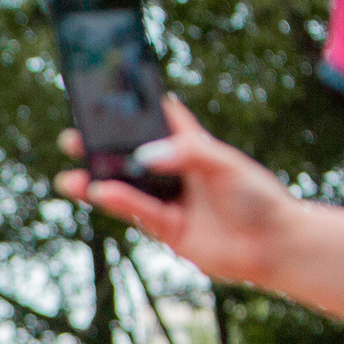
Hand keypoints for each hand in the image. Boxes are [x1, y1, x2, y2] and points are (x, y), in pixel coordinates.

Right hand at [57, 99, 293, 287]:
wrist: (274, 246)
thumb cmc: (258, 198)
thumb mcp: (225, 164)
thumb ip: (186, 153)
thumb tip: (143, 156)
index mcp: (196, 149)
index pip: (165, 121)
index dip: (140, 109)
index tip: (110, 97)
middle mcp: (179, 174)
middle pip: (134, 156)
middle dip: (104, 149)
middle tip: (74, 139)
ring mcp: (173, 202)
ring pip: (128, 188)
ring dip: (99, 182)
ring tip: (70, 178)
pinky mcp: (170, 230)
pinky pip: (139, 213)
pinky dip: (120, 203)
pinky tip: (100, 193)